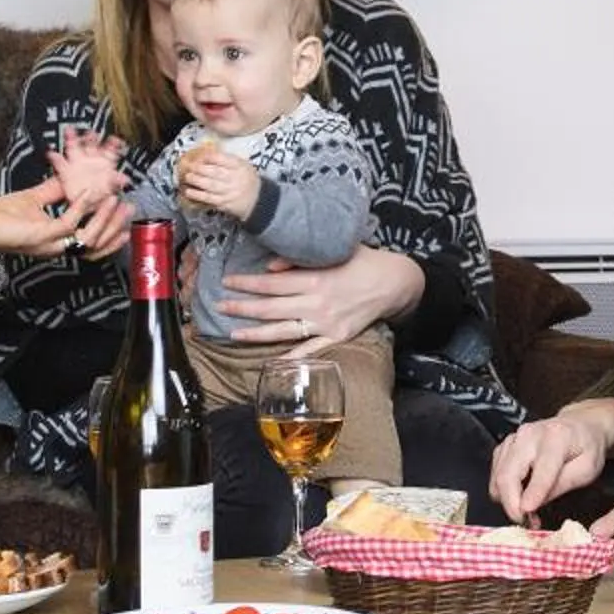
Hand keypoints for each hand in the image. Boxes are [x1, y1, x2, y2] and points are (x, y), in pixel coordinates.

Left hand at [0, 176, 128, 257]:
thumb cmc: (0, 218)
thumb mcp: (33, 199)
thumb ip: (54, 190)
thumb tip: (69, 177)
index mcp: (58, 241)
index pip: (93, 242)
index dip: (112, 231)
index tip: (126, 214)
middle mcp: (58, 247)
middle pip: (97, 243)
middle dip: (115, 225)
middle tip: (129, 208)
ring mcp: (51, 243)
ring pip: (88, 236)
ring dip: (103, 217)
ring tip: (113, 200)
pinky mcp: (43, 235)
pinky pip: (69, 223)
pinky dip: (81, 207)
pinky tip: (87, 194)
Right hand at [47, 125, 129, 210]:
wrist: (83, 206)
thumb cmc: (98, 197)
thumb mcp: (110, 190)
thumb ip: (116, 182)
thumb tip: (126, 179)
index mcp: (103, 162)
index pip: (110, 150)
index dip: (114, 144)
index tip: (116, 140)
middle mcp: (90, 160)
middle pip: (90, 144)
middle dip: (91, 137)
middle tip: (91, 133)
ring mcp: (76, 164)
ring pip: (73, 147)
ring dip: (71, 139)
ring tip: (69, 131)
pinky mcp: (65, 172)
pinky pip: (59, 163)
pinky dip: (55, 158)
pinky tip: (52, 153)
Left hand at [173, 140, 262, 220]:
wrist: (258, 199)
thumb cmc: (248, 179)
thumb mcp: (243, 165)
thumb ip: (227, 160)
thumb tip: (207, 154)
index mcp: (239, 166)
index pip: (222, 159)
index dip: (209, 157)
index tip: (200, 155)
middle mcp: (234, 178)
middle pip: (214, 172)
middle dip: (199, 168)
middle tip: (189, 166)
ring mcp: (229, 192)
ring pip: (210, 185)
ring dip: (196, 181)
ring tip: (187, 177)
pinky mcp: (224, 203)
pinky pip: (209, 198)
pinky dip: (198, 195)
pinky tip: (189, 192)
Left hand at [218, 246, 425, 353]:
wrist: (394, 283)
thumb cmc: (363, 262)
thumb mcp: (334, 250)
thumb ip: (299, 259)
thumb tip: (270, 268)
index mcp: (315, 278)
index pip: (271, 283)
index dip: (247, 283)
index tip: (227, 282)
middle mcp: (317, 302)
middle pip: (271, 307)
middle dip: (242, 307)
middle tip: (219, 306)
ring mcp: (326, 323)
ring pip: (284, 330)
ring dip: (256, 333)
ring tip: (233, 334)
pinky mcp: (337, 338)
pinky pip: (309, 351)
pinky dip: (291, 358)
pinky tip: (272, 363)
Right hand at [489, 405, 613, 519]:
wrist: (578, 427)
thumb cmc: (585, 448)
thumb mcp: (587, 469)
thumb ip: (562, 484)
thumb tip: (534, 504)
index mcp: (556, 437)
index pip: (541, 470)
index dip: (533, 494)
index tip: (527, 513)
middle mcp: (529, 434)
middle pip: (508, 474)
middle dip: (512, 504)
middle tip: (525, 523)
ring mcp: (513, 439)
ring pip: (498, 477)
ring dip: (508, 501)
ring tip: (527, 515)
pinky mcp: (504, 447)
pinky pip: (495, 475)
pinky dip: (504, 493)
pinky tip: (520, 500)